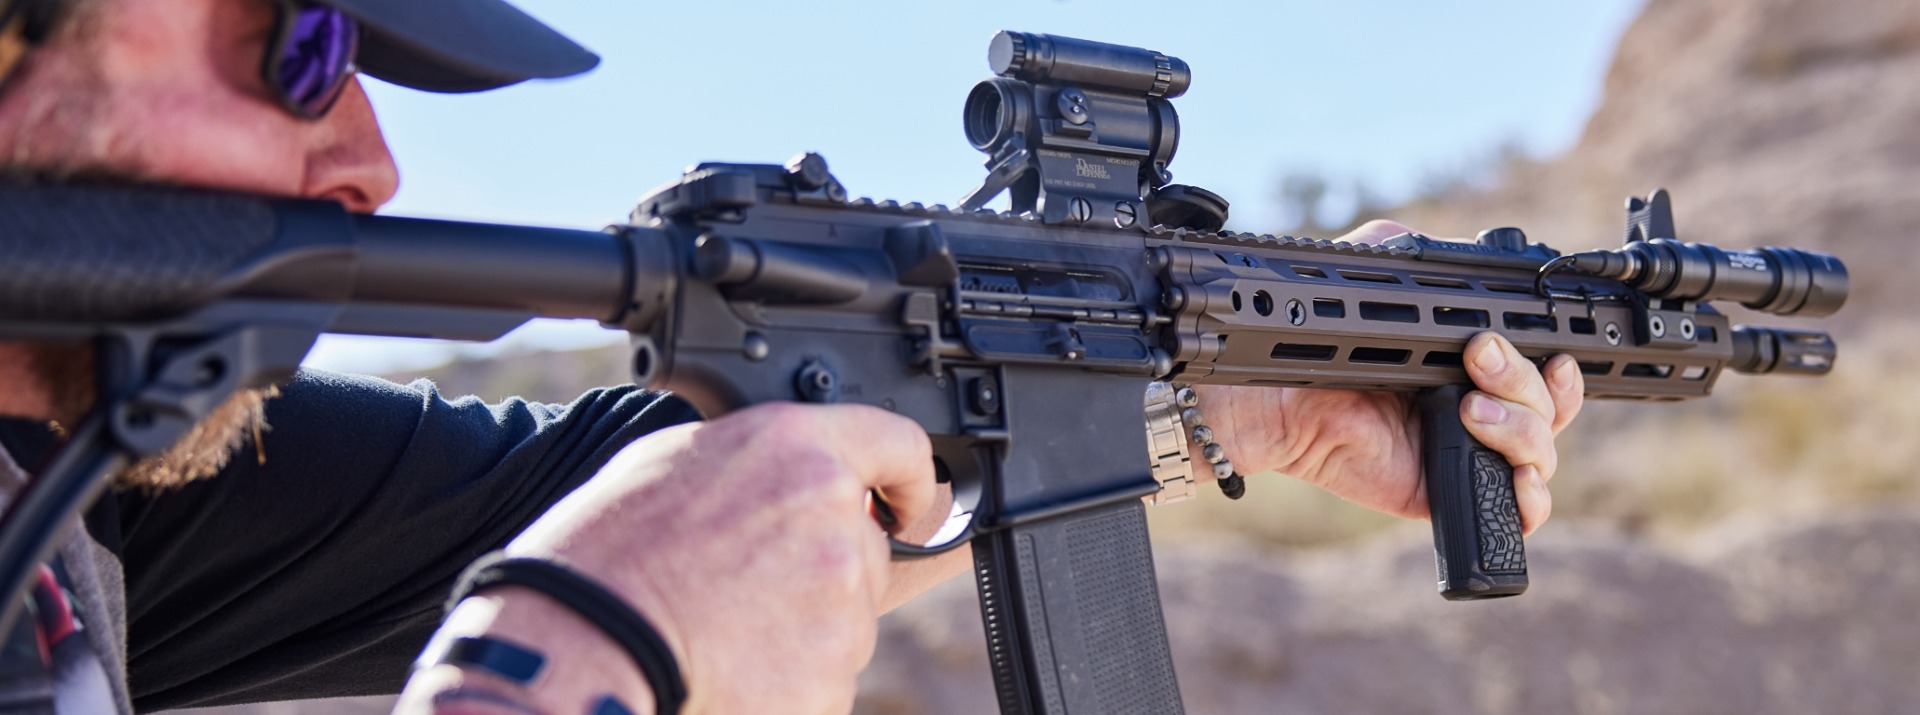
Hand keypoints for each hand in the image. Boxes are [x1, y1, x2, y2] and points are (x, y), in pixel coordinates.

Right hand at [504, 403, 936, 713]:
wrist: (578, 650)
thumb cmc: (601, 557)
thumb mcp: (674, 463)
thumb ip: (757, 465)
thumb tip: (788, 479)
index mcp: (796, 452)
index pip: (899, 445)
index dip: (912, 479)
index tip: (910, 504)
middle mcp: (834, 521)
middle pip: (864, 550)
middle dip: (820, 569)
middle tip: (743, 587)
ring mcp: (840, 606)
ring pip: (844, 620)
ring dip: (802, 629)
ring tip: (720, 629)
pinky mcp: (832, 678)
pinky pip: (825, 677)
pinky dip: (789, 680)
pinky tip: (731, 668)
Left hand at [1196, 220, 1583, 534]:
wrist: (1280, 401)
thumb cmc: (1318, 343)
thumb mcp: (1374, 278)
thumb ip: (1418, 252)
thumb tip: (1464, 253)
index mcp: (1475, 366)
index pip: (1545, 370)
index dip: (1558, 363)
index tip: (1550, 348)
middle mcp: (1482, 408)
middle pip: (1551, 407)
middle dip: (1525, 379)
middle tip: (1477, 357)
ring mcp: (1470, 453)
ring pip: (1543, 450)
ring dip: (1522, 426)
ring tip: (1470, 408)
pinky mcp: (1451, 491)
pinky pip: (1521, 509)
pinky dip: (1531, 495)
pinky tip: (1514, 474)